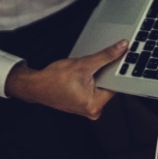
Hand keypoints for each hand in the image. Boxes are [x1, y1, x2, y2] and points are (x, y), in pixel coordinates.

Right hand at [4, 39, 127, 118]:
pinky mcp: (82, 103)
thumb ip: (105, 56)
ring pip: (100, 86)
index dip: (117, 69)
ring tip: (86, 68)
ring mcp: (87, 108)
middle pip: (109, 85)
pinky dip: (91, 79)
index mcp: (95, 105)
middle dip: (106, 72)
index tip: (122, 58)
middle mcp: (93, 110)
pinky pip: (93, 89)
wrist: (35, 85)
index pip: (116, 85)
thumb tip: (122, 47)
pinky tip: (82, 74)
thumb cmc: (54, 78)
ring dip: (98, 74)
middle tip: (98, 61)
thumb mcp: (83, 64)